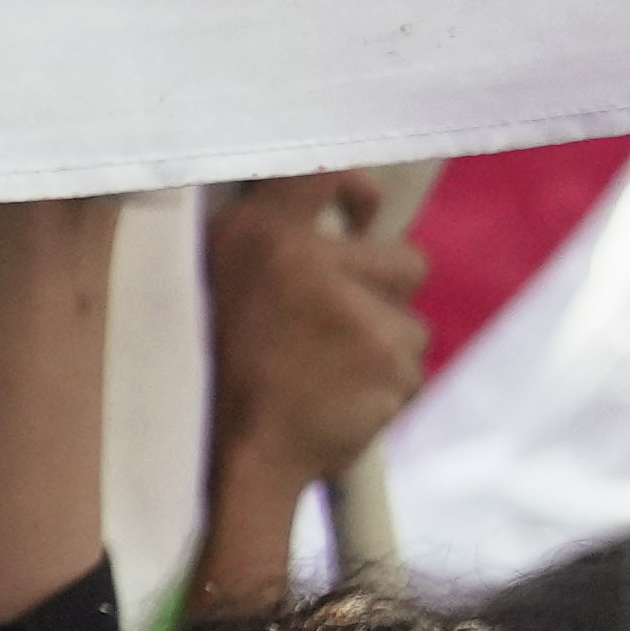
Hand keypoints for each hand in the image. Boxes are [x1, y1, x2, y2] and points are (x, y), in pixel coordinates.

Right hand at [197, 172, 424, 599]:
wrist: (234, 457)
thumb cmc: (220, 368)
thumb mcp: (222, 278)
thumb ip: (276, 229)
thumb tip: (352, 191)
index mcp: (261, 237)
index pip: (324, 173)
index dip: (356, 189)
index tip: (360, 211)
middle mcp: (312, 264)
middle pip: (407, 261)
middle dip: (384, 293)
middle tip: (333, 325)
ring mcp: (359, 315)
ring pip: (409, 324)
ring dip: (380, 347)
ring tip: (324, 372)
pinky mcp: (391, 364)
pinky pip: (408, 369)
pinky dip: (382, 386)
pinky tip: (337, 399)